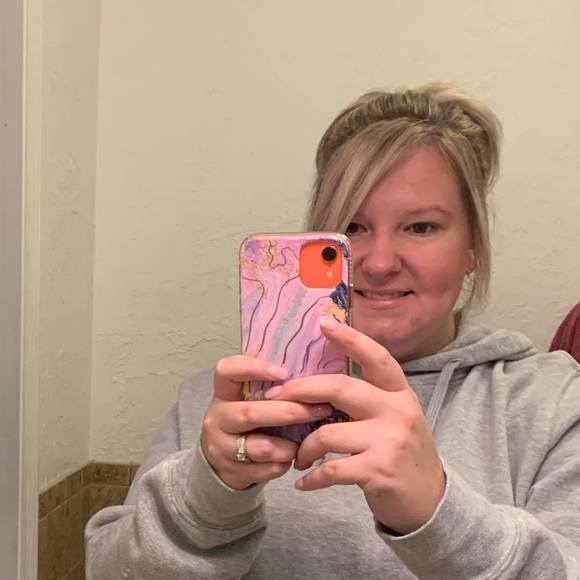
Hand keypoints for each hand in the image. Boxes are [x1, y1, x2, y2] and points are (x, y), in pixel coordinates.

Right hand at [201, 355, 333, 489]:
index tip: (283, 373)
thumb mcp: (251, 398)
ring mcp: (220, 446)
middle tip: (319, 409)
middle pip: (250, 413)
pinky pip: (264, 470)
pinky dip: (283, 464)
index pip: (226, 370)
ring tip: (307, 442)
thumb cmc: (249, 420)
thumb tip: (313, 377)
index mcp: (224, 392)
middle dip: (288, 412)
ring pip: (260, 447)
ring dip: (289, 445)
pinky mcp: (230, 471)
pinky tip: (293, 457)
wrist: (223, 459)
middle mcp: (217, 417)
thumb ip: (272, 388)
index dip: (252, 368)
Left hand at [265, 316, 445, 533]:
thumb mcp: (395, 418)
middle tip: (276, 397)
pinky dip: (311, 477)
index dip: (351, 338)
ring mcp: (389, 440)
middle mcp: (396, 411)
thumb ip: (367, 401)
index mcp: (399, 394)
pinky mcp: (378, 470)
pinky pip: (330, 469)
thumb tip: (319, 387)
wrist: (430, 501)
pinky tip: (303, 482)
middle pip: (339, 388)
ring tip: (299, 457)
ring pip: (326, 433)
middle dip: (300, 390)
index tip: (324, 323)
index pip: (377, 357)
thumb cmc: (403, 454)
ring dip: (304, 447)